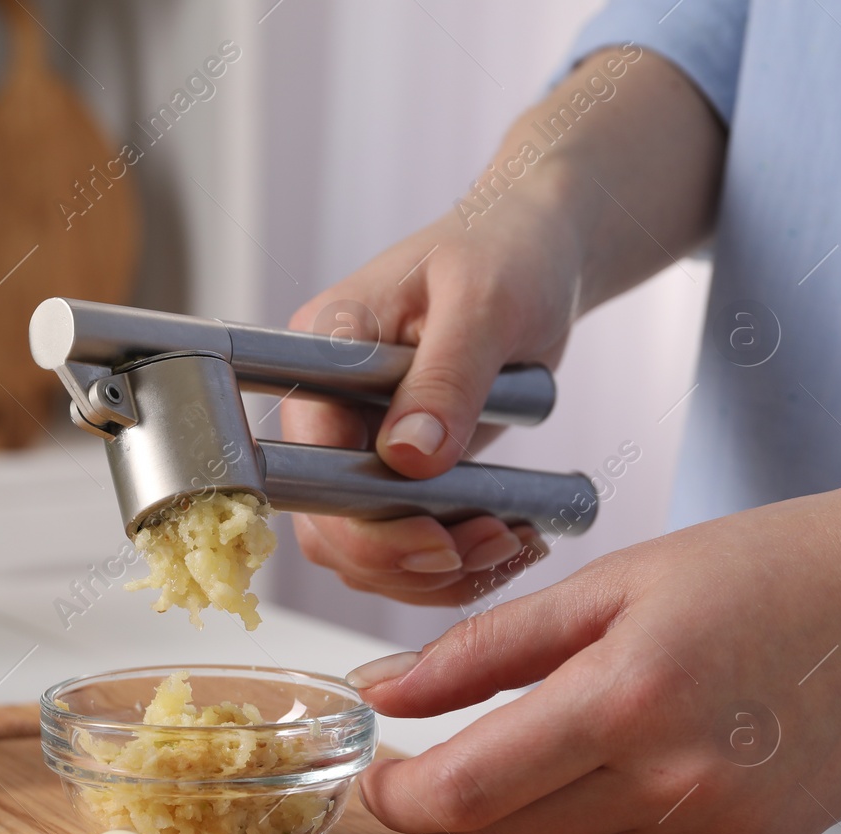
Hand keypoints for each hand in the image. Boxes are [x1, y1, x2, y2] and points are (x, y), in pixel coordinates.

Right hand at [282, 181, 582, 604]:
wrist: (536, 252)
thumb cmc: (506, 252)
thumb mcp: (485, 302)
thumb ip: (447, 377)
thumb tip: (409, 458)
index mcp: (323, 345)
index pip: (304, 457)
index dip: (359, 518)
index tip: (436, 538)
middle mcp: (323, 402)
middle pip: (322, 521)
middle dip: (401, 558)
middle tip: (485, 547)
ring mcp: (355, 441)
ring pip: (358, 549)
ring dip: (430, 573)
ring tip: (508, 544)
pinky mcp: (391, 470)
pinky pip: (398, 544)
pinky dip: (450, 566)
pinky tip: (504, 543)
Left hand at [346, 461, 840, 833]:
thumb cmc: (769, 567)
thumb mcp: (611, 582)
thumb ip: (484, 647)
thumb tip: (387, 687)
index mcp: (628, 699)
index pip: (469, 790)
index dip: (399, 795)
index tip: (377, 775)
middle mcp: (677, 782)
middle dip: (438, 815)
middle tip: (419, 771)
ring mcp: (720, 827)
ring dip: (501, 832)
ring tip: (494, 768)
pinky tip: (583, 780)